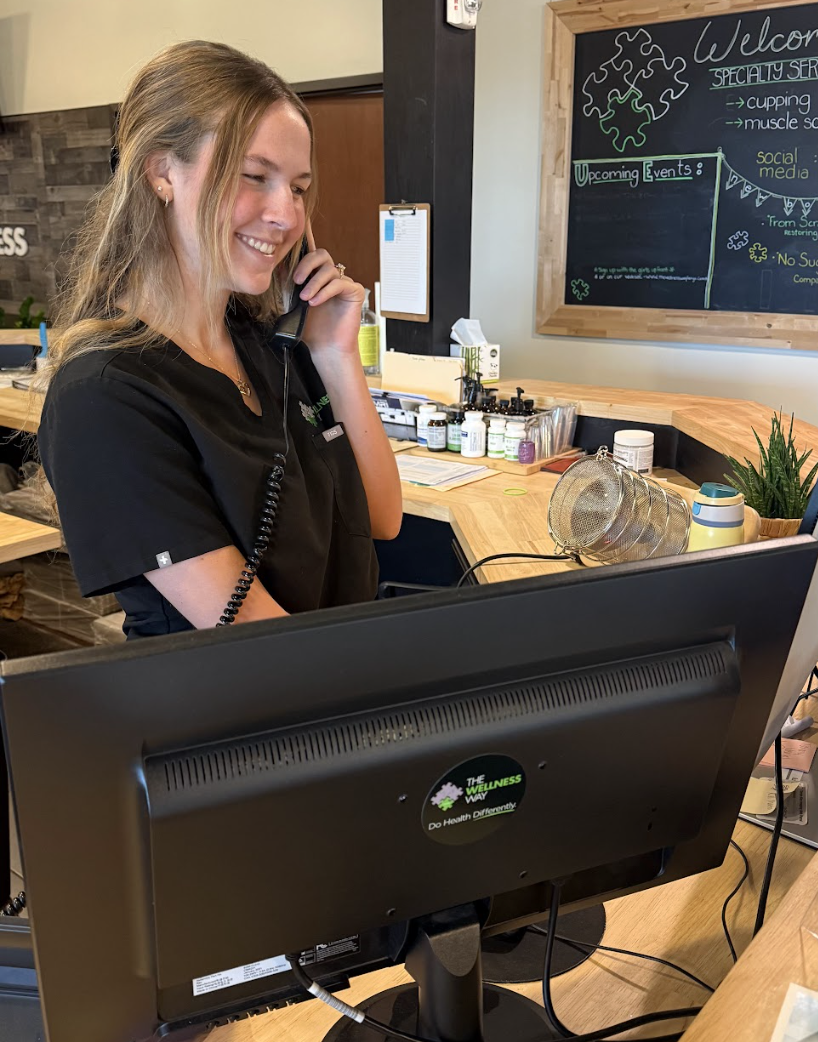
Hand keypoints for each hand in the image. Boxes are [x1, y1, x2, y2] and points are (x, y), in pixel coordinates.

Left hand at [295, 223, 364, 359]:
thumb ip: (286, 285)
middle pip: (321, 254)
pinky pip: (340, 282)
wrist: (325, 349)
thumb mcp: (291, 303)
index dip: (307, 234)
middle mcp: (331, 276)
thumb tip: (274, 265)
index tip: (300, 219)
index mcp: (315, 276)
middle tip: (296, 280)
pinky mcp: (354, 292)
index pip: (310, 251)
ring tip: (305, 298)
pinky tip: (315, 301)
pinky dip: (325, 291)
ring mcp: (343, 283)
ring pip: (329, 269)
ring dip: (314, 282)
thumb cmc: (309, 329)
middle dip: (306, 264)